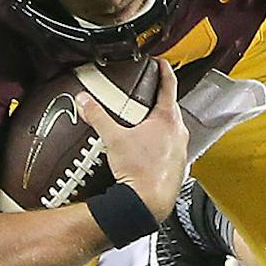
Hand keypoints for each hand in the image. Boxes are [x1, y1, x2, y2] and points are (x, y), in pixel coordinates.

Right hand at [80, 59, 187, 222]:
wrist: (148, 202)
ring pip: (173, 128)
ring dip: (161, 123)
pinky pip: (172, 147)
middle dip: (159, 99)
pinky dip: (162, 143)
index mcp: (167, 119)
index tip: (161, 63)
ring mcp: (181, 150)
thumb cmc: (138, 172)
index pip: (169, 85)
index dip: (164, 70)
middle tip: (147, 94)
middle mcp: (179, 132)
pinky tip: (148, 150)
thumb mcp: (113, 139)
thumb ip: (97, 116)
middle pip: (171, 107)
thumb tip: (84, 101)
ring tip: (144, 124)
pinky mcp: (179, 165)